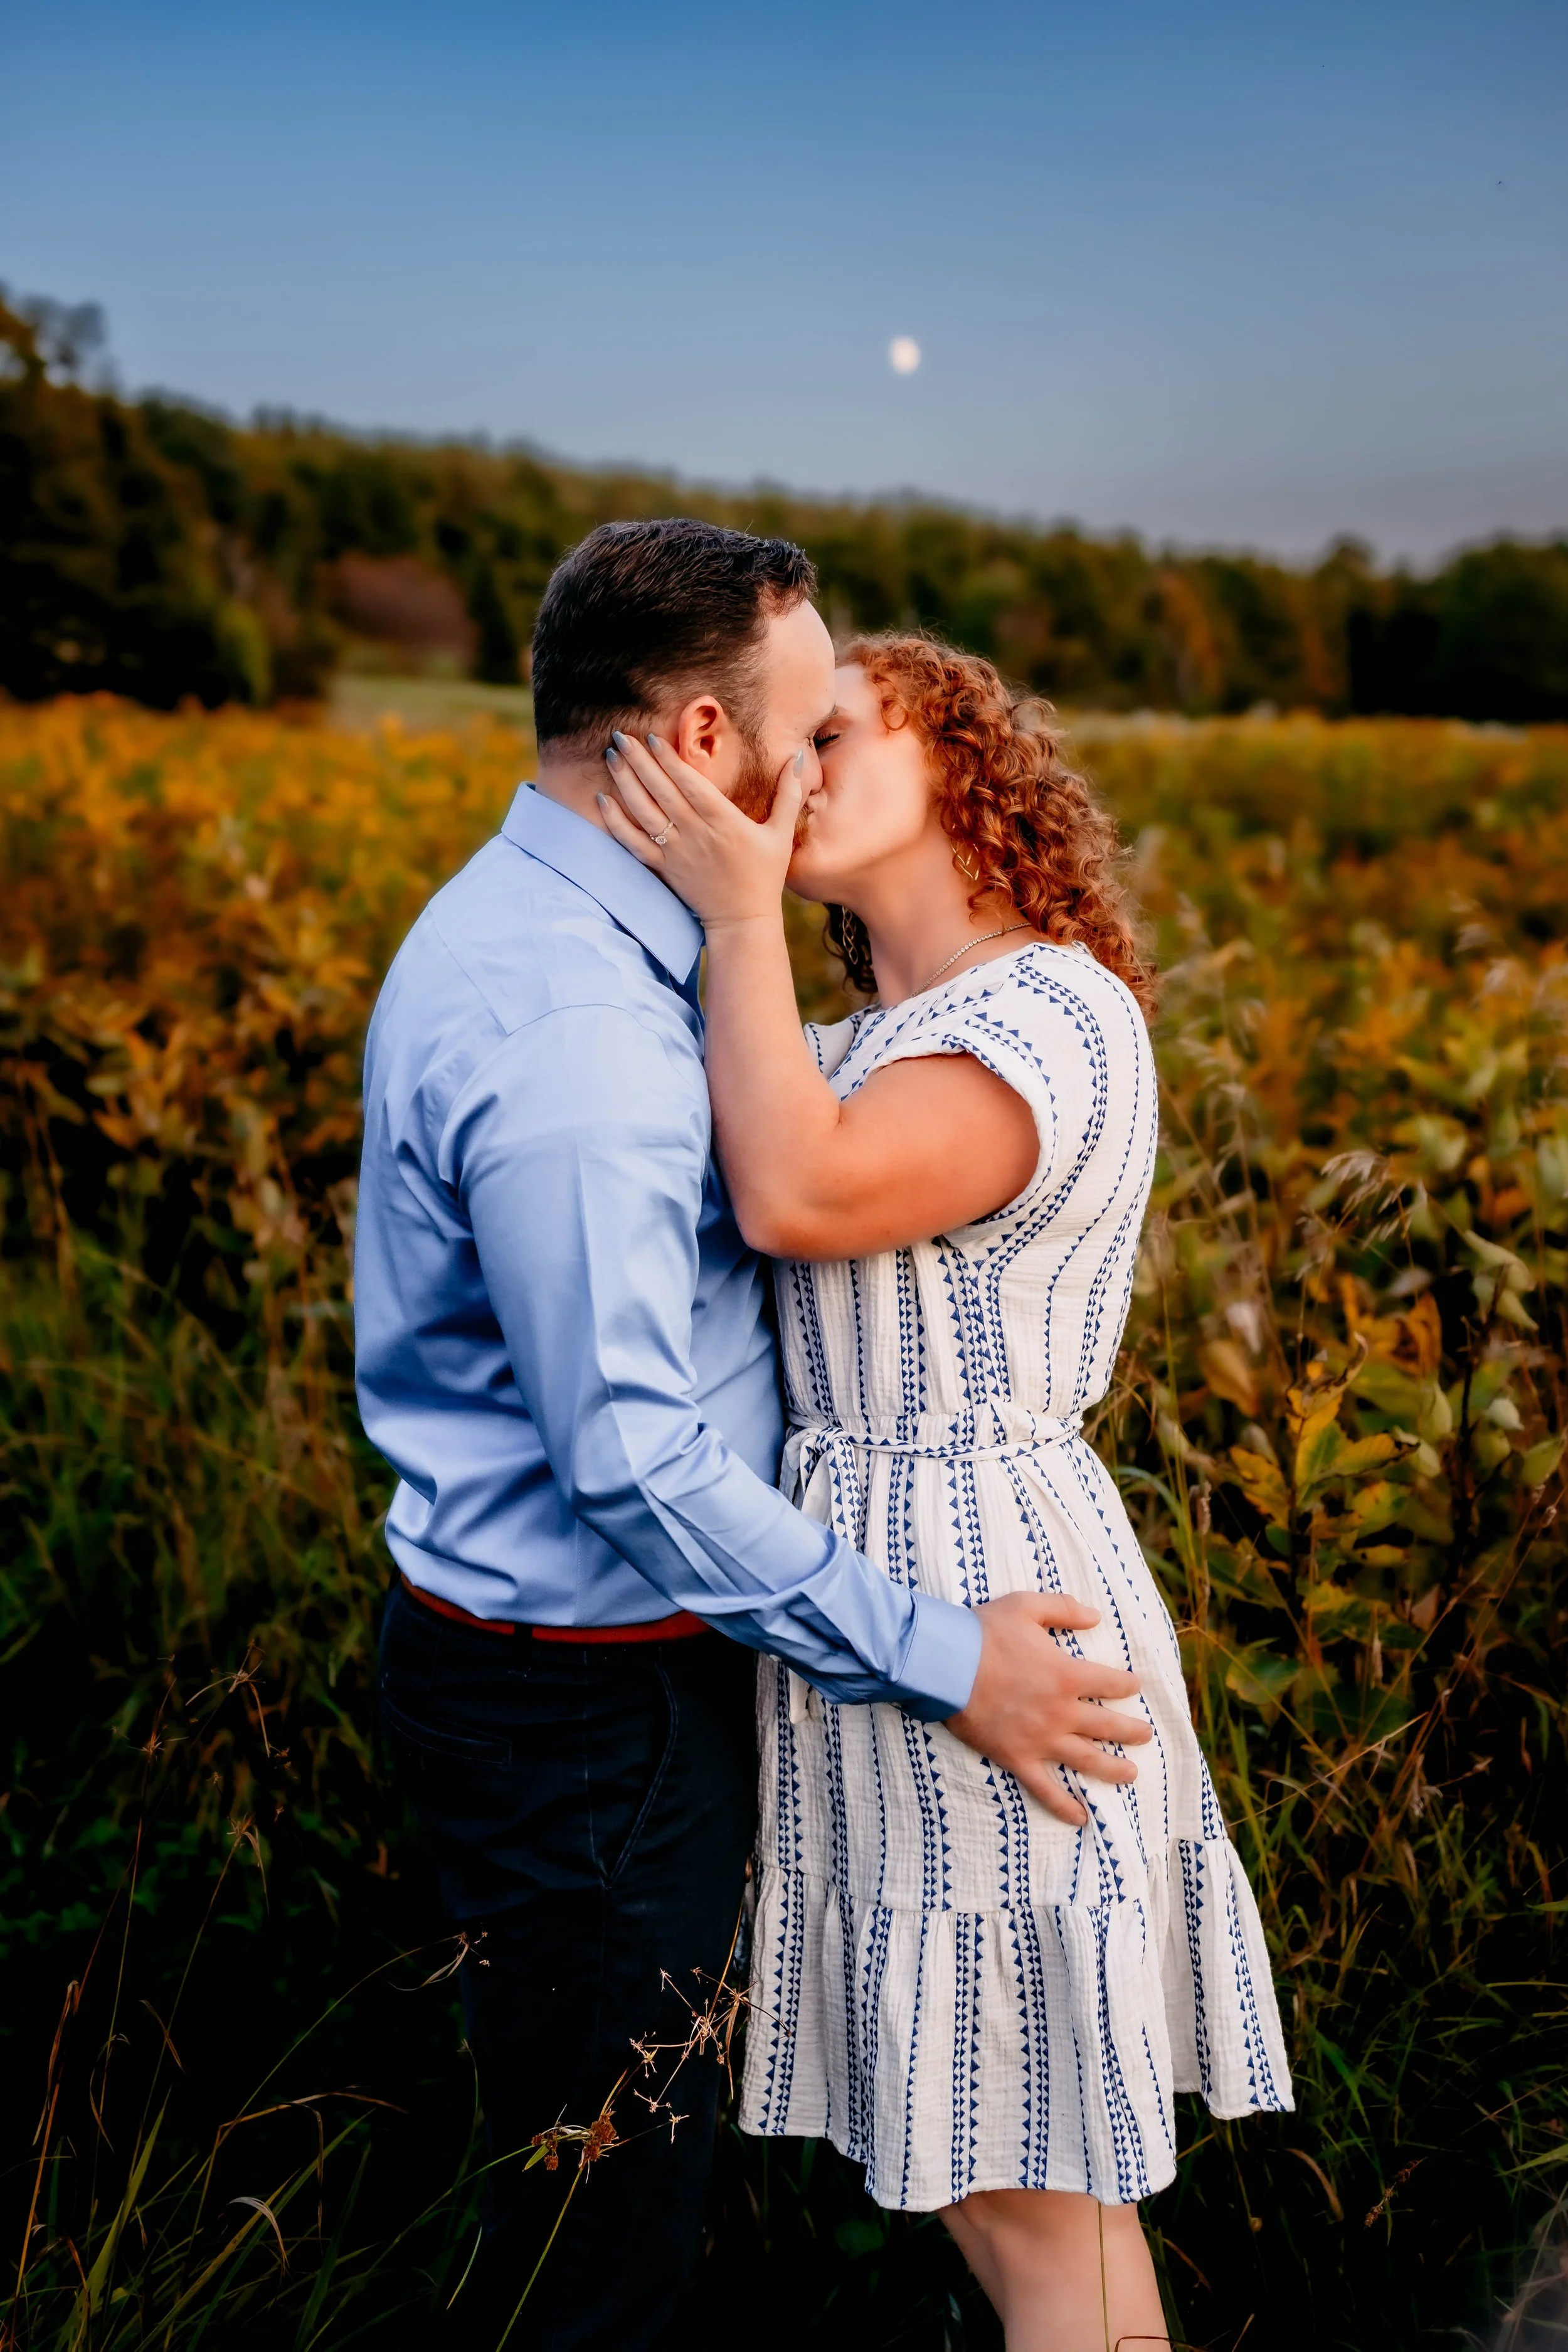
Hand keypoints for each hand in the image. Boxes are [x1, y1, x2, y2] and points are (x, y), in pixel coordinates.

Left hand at [597, 731, 805, 926]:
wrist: (743, 920)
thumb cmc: (764, 876)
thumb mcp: (782, 833)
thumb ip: (789, 794)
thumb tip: (799, 758)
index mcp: (723, 821)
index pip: (690, 782)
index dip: (669, 759)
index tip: (652, 737)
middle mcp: (695, 833)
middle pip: (660, 790)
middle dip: (638, 760)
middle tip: (620, 736)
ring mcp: (675, 851)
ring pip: (643, 811)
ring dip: (625, 782)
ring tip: (612, 758)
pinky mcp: (663, 868)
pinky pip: (633, 843)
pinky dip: (616, 822)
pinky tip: (603, 801)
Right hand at [946, 1591, 1151, 1827]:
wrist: (945, 1665)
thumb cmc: (984, 1632)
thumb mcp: (1026, 1606)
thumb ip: (1064, 1609)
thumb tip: (1096, 1617)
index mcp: (1067, 1675)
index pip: (1111, 1683)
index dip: (1127, 1685)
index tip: (1134, 1686)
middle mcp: (1061, 1712)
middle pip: (1108, 1726)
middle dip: (1131, 1731)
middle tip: (1145, 1734)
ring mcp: (1041, 1739)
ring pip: (1087, 1760)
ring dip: (1113, 1769)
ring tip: (1131, 1774)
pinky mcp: (1017, 1757)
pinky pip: (1045, 1789)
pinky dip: (1064, 1806)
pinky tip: (1081, 1818)